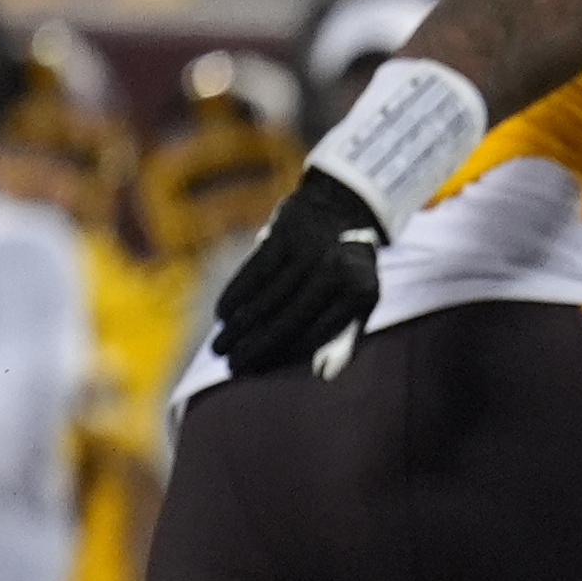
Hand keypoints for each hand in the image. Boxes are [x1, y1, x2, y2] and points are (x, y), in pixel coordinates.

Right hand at [213, 171, 384, 376]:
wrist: (343, 205)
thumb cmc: (348, 269)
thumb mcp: (360, 300)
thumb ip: (344, 338)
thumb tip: (323, 375)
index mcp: (360, 292)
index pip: (317, 333)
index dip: (285, 355)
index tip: (259, 371)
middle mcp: (337, 271)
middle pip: (290, 318)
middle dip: (258, 347)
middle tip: (233, 367)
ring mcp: (309, 251)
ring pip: (267, 298)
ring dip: (240, 327)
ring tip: (220, 348)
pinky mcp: (284, 233)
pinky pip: (253, 272)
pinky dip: (236, 295)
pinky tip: (222, 315)